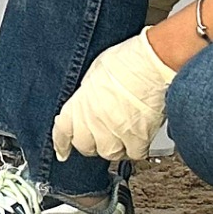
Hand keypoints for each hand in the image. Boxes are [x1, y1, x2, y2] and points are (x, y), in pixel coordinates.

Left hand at [52, 28, 175, 162]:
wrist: (151, 64)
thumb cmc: (127, 60)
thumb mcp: (95, 72)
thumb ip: (89, 93)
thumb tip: (92, 100)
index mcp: (80, 102)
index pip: (63, 129)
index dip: (61, 143)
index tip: (62, 152)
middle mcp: (93, 120)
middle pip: (85, 146)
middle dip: (91, 143)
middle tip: (101, 137)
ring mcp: (114, 130)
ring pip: (109, 153)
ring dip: (115, 147)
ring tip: (123, 136)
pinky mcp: (137, 137)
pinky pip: (134, 153)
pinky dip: (137, 149)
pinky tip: (140, 140)